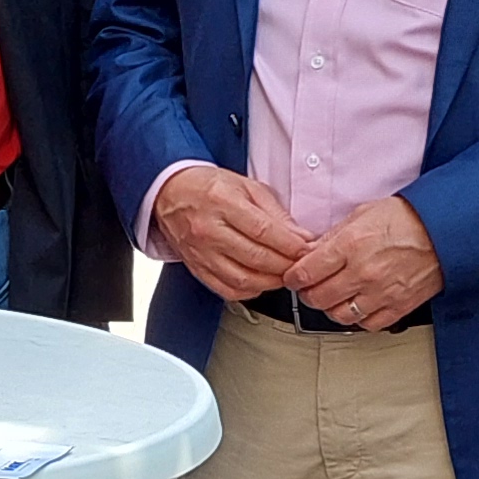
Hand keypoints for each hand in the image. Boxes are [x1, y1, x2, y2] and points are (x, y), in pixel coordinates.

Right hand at [147, 164, 313, 304]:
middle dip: (286, 265)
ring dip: (270, 282)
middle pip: (256, 258)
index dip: (291, 245)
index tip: (308, 250)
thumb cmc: (209, 187)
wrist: (170, 193)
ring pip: (243, 279)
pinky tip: (260, 282)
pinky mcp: (196, 268)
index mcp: (222, 202)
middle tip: (301, 264)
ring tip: (284, 274)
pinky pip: (226, 290)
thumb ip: (276, 213)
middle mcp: (208, 229)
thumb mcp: (246, 187)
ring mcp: (200, 252)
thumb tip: (302, 237)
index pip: (264, 231)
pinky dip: (249, 291)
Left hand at [284, 195, 443, 331]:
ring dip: (331, 308)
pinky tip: (358, 305)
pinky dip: (358, 318)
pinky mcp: (399, 306)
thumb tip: (311, 252)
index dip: (293, 277)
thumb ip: (334, 236)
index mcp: (350, 245)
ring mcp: (381, 292)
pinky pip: (368, 324)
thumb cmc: (408, 218)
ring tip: (334, 297)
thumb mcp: (363, 213)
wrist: (447, 229)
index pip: (305, 272)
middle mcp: (363, 272)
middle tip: (310, 287)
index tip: (293, 276)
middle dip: (308, 293)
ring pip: (339, 315)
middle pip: (317, 298)